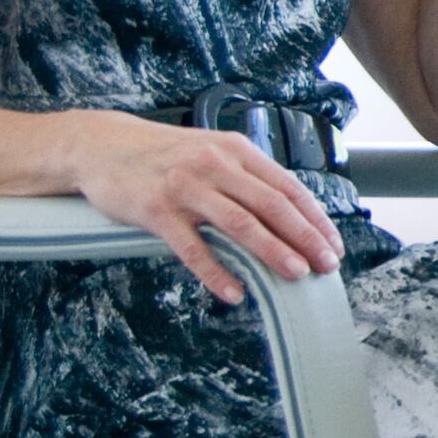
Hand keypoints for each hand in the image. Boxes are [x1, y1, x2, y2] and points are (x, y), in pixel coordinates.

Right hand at [72, 115, 343, 304]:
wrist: (103, 145)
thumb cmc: (165, 156)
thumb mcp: (212, 152)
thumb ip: (246, 178)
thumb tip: (289, 214)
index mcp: (236, 151)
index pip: (287, 187)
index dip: (314, 219)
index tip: (333, 246)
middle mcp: (216, 165)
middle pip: (271, 205)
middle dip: (304, 237)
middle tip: (326, 265)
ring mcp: (186, 187)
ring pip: (239, 223)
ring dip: (272, 251)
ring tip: (295, 275)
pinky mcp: (157, 210)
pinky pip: (192, 247)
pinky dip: (216, 272)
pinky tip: (235, 293)